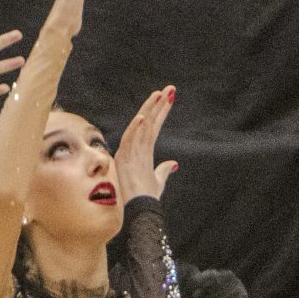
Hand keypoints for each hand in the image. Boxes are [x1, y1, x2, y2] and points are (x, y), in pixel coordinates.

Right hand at [115, 85, 177, 201]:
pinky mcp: (125, 160)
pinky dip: (136, 129)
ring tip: (160, 93)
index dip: (161, 111)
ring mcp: (130, 152)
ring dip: (150, 110)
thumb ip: (164, 170)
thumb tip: (174, 163)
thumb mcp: (158, 181)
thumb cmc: (146, 196)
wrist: (139, 208)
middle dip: (158, 104)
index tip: (170, 98)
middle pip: (148, 121)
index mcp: (143, 151)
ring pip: (140, 127)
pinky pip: (130, 141)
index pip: (154, 126)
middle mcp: (135, 148)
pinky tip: (143, 117)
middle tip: (169, 88)